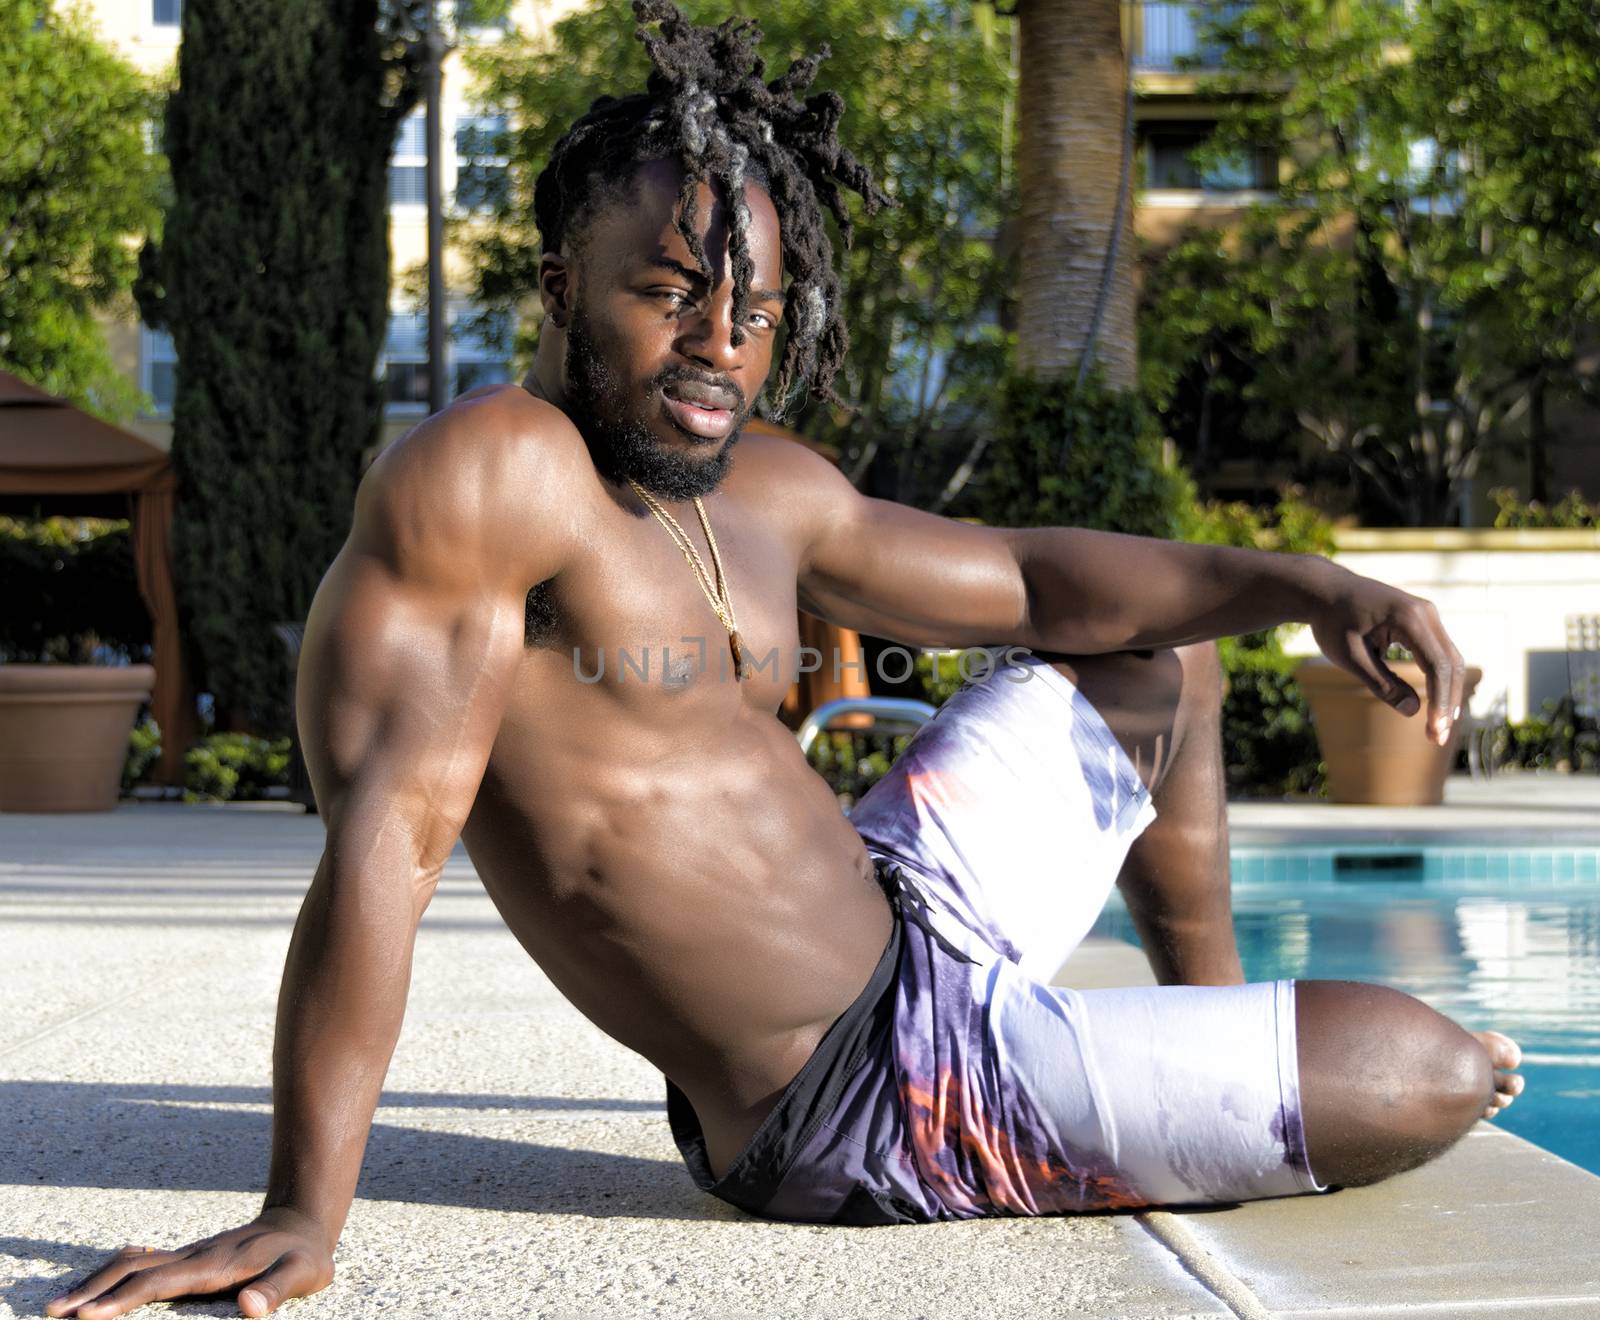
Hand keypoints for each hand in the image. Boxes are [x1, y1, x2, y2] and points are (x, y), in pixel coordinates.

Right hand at [44, 1208, 333, 1318]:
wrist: (302, 1222)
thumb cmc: (304, 1256)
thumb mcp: (303, 1274)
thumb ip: (278, 1290)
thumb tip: (249, 1308)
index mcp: (217, 1266)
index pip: (163, 1282)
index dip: (126, 1299)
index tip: (90, 1315)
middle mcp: (197, 1257)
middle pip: (137, 1270)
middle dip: (95, 1291)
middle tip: (56, 1312)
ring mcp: (191, 1255)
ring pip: (135, 1263)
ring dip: (97, 1280)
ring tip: (62, 1303)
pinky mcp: (190, 1258)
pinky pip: (145, 1263)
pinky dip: (114, 1273)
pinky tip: (96, 1286)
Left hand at [1308, 570, 1464, 745]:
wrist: (1324, 590)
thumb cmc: (1331, 622)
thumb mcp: (1350, 656)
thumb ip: (1380, 682)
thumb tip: (1413, 710)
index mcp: (1409, 619)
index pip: (1436, 666)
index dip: (1439, 701)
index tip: (1434, 731)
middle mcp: (1426, 613)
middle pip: (1451, 664)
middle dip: (1447, 702)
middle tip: (1438, 738)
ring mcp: (1427, 614)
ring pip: (1450, 658)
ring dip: (1447, 692)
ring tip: (1438, 726)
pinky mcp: (1423, 620)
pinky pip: (1440, 652)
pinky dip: (1440, 678)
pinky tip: (1435, 704)